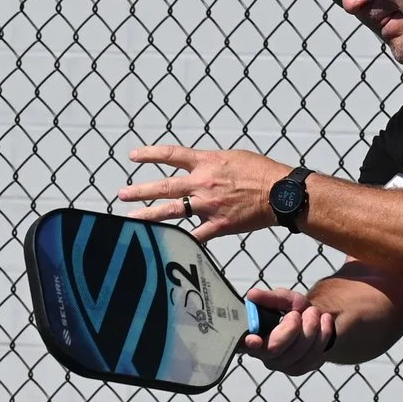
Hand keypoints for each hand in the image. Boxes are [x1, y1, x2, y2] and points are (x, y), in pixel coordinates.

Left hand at [115, 144, 289, 241]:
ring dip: (148, 215)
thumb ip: (212, 163)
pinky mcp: (218, 225)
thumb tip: (201, 167)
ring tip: (131, 219)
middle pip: (164, 187)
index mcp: (206, 162)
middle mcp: (202, 183)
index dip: (150, 154)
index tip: (133, 156)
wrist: (281, 192)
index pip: (171, 155)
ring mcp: (208, 206)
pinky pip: (194, 236)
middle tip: (121, 194)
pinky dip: (180, 241)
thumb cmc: (262, 172)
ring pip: (171, 212)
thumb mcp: (233, 157)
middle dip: (140, 190)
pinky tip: (165, 246)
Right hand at [242, 288, 339, 375]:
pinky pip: (314, 356)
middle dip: (294, 326)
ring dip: (312, 327)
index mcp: (253, 337)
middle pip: (275, 347)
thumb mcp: (284, 299)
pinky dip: (323, 334)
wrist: (313, 321)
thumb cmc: (293, 311)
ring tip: (314, 312)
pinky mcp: (300, 369)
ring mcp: (282, 366)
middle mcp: (264, 356)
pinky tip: (324, 322)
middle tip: (305, 310)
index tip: (254, 339)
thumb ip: (270, 298)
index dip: (248, 344)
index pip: (245, 344)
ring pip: (298, 352)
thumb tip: (252, 295)